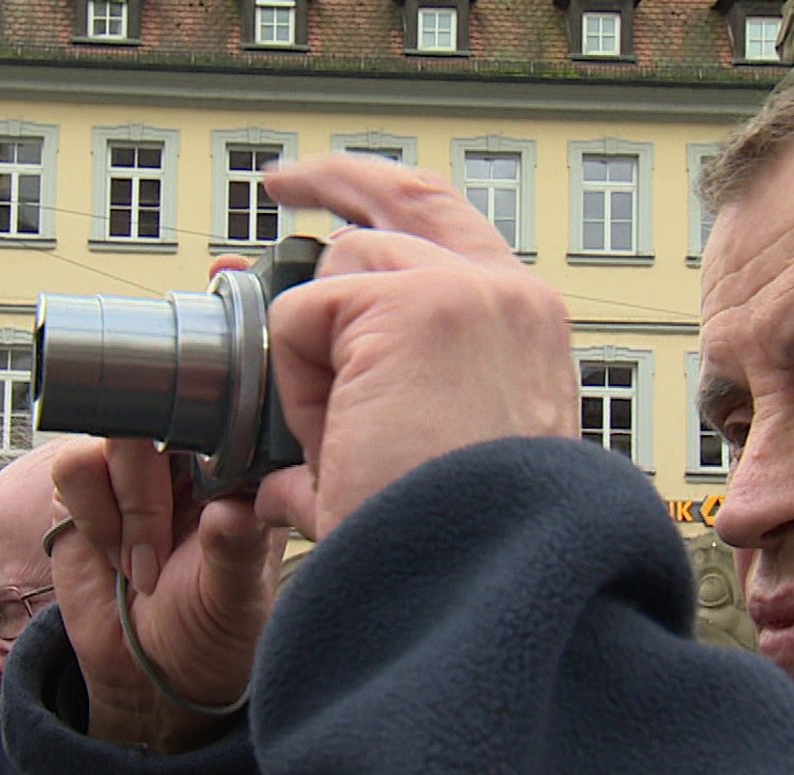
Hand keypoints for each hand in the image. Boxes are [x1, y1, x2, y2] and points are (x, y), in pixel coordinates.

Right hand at [50, 438, 284, 752]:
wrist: (147, 674)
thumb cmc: (207, 632)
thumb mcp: (235, 602)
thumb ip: (236, 554)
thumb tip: (235, 511)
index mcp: (237, 471)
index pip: (224, 413)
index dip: (205, 429)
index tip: (198, 478)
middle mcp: (185, 461)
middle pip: (158, 414)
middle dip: (149, 492)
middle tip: (158, 556)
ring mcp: (133, 472)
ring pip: (111, 439)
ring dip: (122, 510)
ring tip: (140, 567)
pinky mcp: (86, 489)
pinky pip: (73, 468)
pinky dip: (91, 516)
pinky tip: (111, 555)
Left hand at [254, 153, 578, 537]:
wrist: (482, 576)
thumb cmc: (459, 544)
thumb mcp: (424, 468)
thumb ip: (359, 428)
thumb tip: (268, 453)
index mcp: (525, 332)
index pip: (450, 228)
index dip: (380, 204)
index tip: (322, 202)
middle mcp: (508, 296)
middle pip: (402, 200)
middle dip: (333, 181)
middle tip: (278, 182)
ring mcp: (463, 293)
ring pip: (338, 271)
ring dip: (315, 355)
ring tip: (346, 439)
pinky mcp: (411, 306)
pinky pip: (300, 322)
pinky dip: (298, 389)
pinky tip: (339, 440)